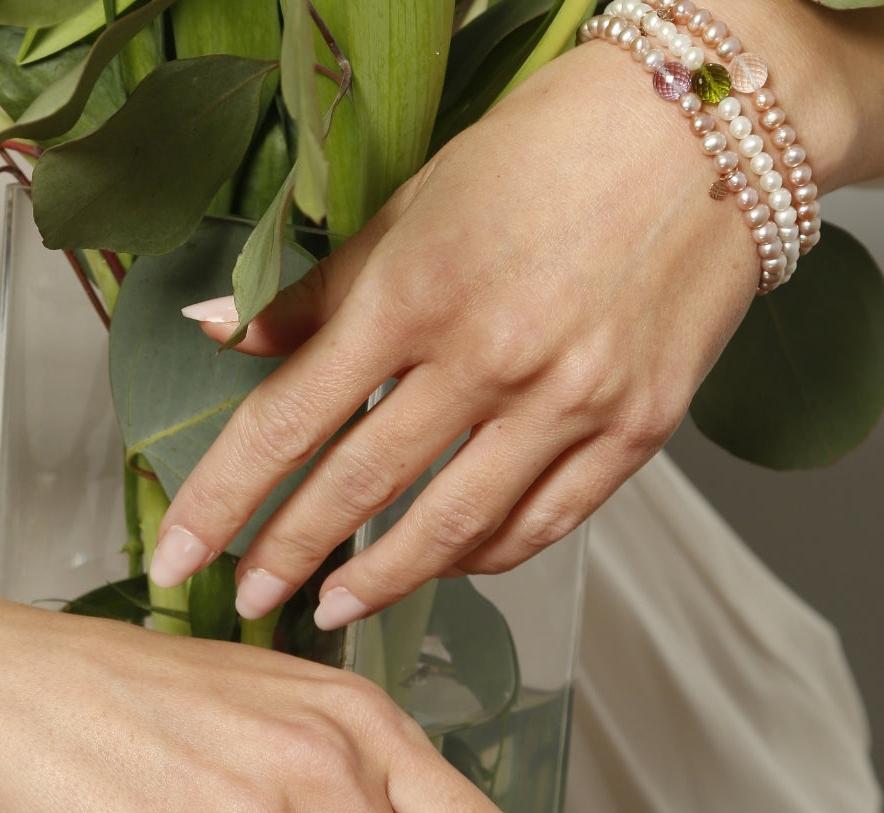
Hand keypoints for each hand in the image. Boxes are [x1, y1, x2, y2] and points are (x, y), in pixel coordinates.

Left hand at [152, 39, 761, 628]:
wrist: (702, 132)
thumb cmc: (550, 151)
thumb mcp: (415, 205)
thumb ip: (317, 290)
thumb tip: (221, 335)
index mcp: (417, 291)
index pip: (289, 420)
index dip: (222, 498)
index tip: (180, 554)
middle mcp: (491, 358)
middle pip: (363, 486)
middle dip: (291, 553)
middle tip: (251, 598)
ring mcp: (571, 401)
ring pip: (455, 526)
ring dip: (386, 579)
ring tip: (336, 607)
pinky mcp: (636, 429)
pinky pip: (545, 523)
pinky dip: (486, 555)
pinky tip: (449, 566)